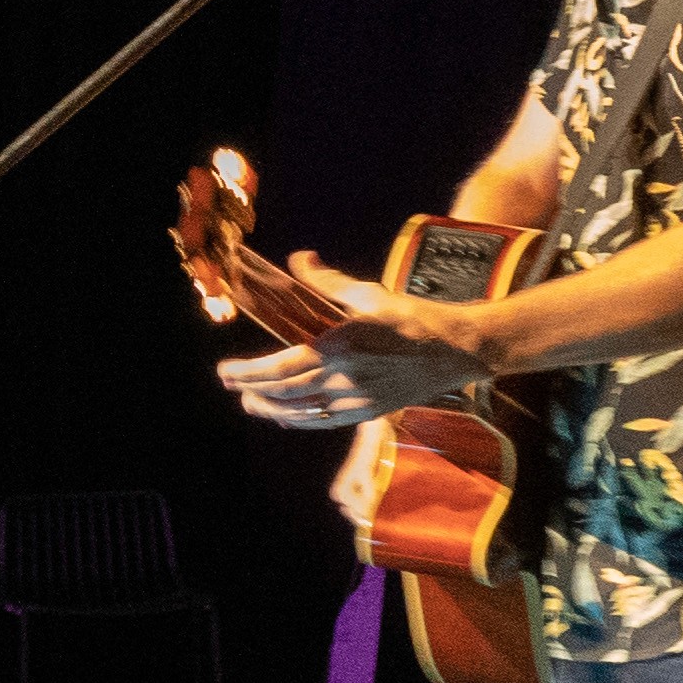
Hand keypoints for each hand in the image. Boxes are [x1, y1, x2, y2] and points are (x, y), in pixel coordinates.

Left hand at [211, 260, 497, 428]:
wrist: (457, 350)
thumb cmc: (414, 317)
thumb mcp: (369, 292)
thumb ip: (327, 280)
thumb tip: (298, 259)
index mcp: (341, 346)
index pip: (280, 367)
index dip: (247, 373)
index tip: (225, 372)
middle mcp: (345, 379)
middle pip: (284, 392)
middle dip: (251, 390)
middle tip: (231, 384)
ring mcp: (358, 400)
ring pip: (301, 413)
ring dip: (270, 408)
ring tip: (250, 401)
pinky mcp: (370, 412)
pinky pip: (324, 423)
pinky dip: (299, 421)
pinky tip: (285, 416)